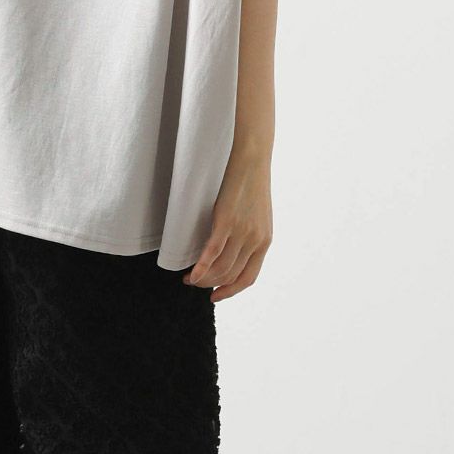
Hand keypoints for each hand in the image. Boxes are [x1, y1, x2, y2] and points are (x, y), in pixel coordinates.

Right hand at [183, 152, 272, 300]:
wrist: (253, 158)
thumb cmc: (251, 184)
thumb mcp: (256, 216)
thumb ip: (248, 235)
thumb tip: (233, 250)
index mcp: (265, 242)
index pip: (248, 278)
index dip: (230, 291)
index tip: (215, 295)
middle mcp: (256, 241)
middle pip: (230, 275)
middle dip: (210, 285)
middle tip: (193, 283)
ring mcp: (242, 232)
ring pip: (221, 267)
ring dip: (203, 277)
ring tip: (189, 277)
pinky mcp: (227, 221)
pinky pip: (213, 252)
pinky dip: (201, 266)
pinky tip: (192, 273)